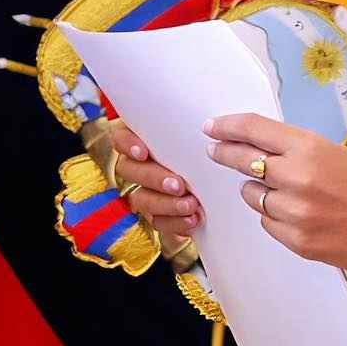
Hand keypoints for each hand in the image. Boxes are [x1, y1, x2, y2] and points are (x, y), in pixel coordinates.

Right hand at [106, 120, 203, 243]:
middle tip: (178, 185)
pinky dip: (175, 222)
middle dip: (153, 178)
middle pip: (129, 170)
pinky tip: (192, 220)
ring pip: (141, 198)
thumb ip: (194, 130)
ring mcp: (146, 192)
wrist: (225, 186)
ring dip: (165, 203)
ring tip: (191, 205)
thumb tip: (208, 124)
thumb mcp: (203, 137)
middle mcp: (138, 166)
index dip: (127, 144)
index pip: (120, 138)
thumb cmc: (211, 151)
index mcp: (145, 141)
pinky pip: (157, 221)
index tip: (144, 152)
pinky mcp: (159, 215)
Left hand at [205, 113, 346, 272]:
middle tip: (215, 151)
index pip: (254, 129)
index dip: (227, 126)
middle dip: (224, 154)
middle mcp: (298, 177)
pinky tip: (299, 215)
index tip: (212, 127)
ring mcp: (295, 212)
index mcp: (310, 148)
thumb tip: (256, 147)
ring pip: (251, 195)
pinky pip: (266, 223)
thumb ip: (296, 149)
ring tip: (288, 193)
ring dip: (259, 191)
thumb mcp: (335, 153)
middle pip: (242, 160)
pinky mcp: (296, 240)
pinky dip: (275, 217)